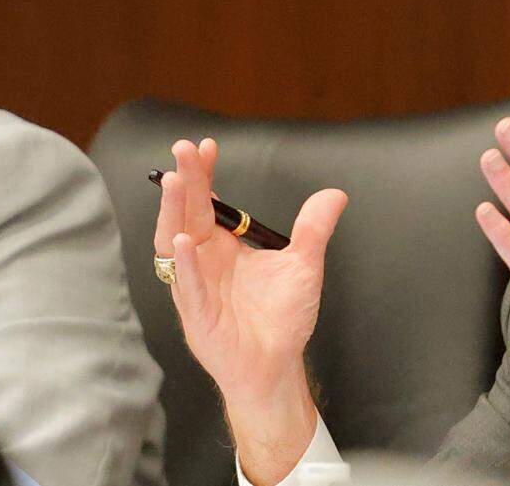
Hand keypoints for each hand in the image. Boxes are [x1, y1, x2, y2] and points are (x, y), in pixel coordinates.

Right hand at [153, 138, 347, 484]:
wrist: (275, 365)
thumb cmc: (282, 318)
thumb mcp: (304, 265)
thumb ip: (314, 228)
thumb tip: (335, 194)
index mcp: (223, 246)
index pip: (208, 202)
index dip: (205, 174)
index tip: (206, 146)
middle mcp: (203, 260)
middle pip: (188, 213)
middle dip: (185, 181)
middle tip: (183, 148)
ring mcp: (196, 286)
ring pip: (176, 244)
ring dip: (174, 213)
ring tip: (177, 183)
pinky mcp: (199, 314)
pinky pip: (189, 286)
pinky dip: (185, 265)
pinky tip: (183, 242)